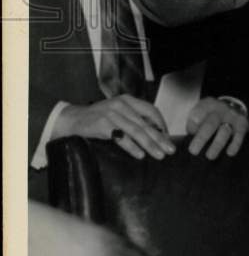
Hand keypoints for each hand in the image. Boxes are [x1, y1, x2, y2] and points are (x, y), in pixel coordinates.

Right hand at [52, 95, 175, 160]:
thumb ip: (133, 119)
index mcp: (128, 100)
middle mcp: (121, 105)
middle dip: (160, 138)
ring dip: (150, 144)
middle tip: (170, 150)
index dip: (161, 124)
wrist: (71, 119)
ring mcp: (112, 114)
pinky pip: (121, 137)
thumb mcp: (117, 113)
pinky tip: (140, 155)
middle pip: (146, 123)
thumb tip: (154, 133)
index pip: (151, 110)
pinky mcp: (102, 124)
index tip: (168, 137)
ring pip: (136, 131)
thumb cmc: (97, 119)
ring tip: (159, 155)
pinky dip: (132, 147)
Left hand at [186, 97, 248, 158]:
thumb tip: (188, 136)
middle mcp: (221, 110)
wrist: (234, 106)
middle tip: (193, 151)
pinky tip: (229, 152)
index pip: (201, 110)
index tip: (191, 128)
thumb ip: (194, 123)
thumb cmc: (212, 114)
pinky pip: (239, 135)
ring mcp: (232, 117)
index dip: (196, 119)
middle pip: (211, 124)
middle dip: (202, 138)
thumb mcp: (202, 112)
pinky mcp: (242, 124)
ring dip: (217, 145)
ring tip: (210, 156)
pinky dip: (235, 144)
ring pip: (224, 131)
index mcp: (208, 105)